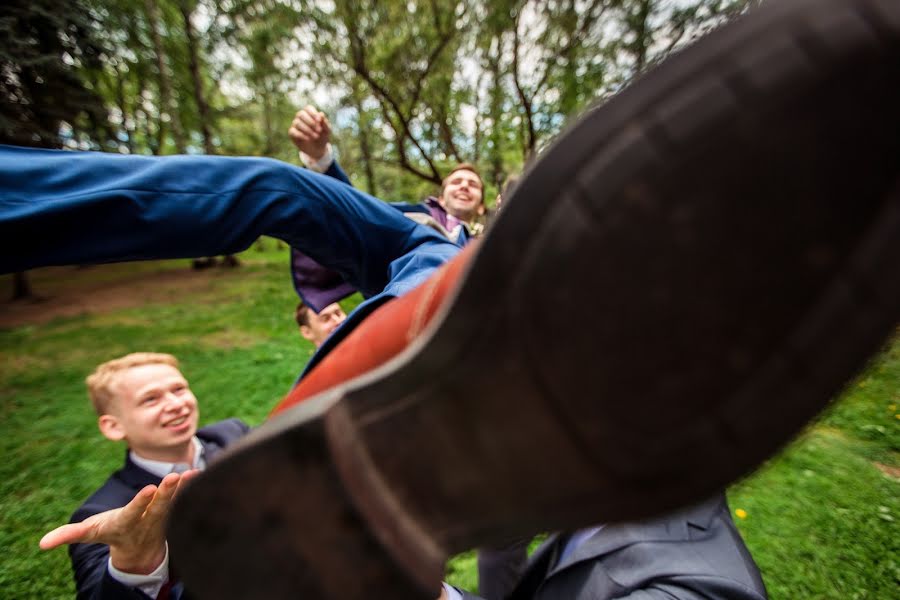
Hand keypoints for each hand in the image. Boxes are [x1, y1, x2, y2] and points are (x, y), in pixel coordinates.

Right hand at [40, 470, 198, 574]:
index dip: (140, 503)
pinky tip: (201, 472)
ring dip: (184, 488)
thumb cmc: (111, 533)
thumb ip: (69, 535)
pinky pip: (185, 497)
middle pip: (158, 507)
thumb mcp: (91, 534)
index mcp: (126, 524)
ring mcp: (163, 517)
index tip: (148, 489)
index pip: (134, 512)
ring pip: (175, 501)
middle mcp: (147, 521)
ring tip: (192, 473)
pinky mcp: (174, 510)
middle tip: (173, 478)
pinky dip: (193, 487)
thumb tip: (42, 544)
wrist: (139, 549)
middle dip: (165, 494)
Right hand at [288, 105, 330, 159]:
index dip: (313, 113)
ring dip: (307, 130)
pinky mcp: (292, 133)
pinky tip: (308, 139)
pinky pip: (293, 131)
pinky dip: (301, 135)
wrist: (318, 149)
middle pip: (300, 114)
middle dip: (310, 122)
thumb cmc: (322, 137)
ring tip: (316, 136)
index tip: (319, 121)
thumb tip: (321, 114)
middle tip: (319, 130)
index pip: (308, 108)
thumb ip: (325, 123)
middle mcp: (301, 117)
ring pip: (297, 122)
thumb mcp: (327, 131)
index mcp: (310, 114)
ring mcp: (295, 125)